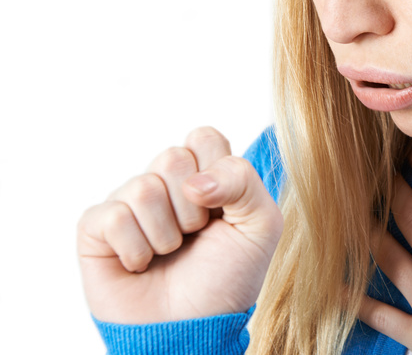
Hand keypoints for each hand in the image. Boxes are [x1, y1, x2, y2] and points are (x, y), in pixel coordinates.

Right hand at [77, 127, 283, 323]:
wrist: (194, 328)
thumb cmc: (228, 277)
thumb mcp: (260, 225)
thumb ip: (244, 181)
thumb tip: (194, 180)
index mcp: (205, 175)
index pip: (203, 137)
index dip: (217, 170)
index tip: (223, 209)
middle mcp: (165, 184)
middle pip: (172, 157)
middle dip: (192, 208)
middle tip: (195, 236)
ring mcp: (129, 203)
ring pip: (143, 187)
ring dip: (165, 234)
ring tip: (169, 254)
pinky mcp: (96, 229)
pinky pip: (113, 216)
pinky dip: (135, 249)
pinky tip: (140, 265)